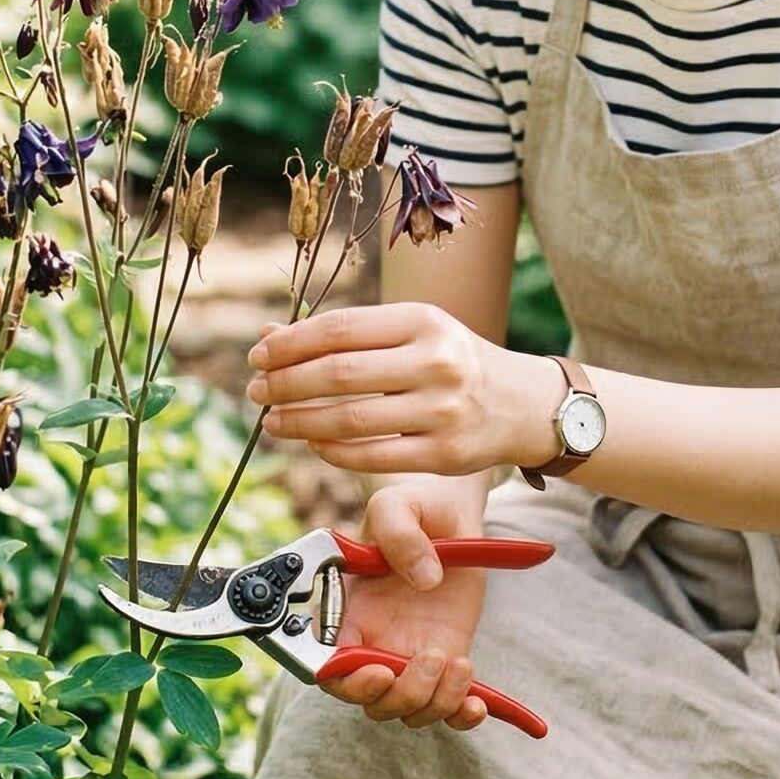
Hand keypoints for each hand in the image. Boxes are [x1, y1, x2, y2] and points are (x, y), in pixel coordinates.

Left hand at [245, 303, 549, 477]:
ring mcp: (441, 410)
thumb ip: (345, 335)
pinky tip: (312, 443)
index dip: (290, 344)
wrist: (523, 404)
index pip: (340, 329)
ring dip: (299, 422)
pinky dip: (332, 452)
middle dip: (285, 384)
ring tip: (272, 421)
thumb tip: (268, 335)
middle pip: (338, 374)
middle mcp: (435, 362)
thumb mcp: (411, 332)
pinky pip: (372, 457)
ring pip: (349, 420)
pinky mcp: (444, 454)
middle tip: (256, 391)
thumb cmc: (454, 361)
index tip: (258, 356)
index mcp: (423, 321)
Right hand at [320, 476, 494, 730]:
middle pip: (371, 699)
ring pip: (408, 709)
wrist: (449, 515)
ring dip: (435, 701)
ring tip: (461, 664)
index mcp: (348, 611)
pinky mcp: (444, 660)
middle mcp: (373, 640)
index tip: (378, 671)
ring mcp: (408, 654)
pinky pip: (447, 706)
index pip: (328, 666)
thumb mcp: (398, 504)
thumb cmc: (413, 507)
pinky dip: (460, 715)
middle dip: (400, 693)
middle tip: (431, 657)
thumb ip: (398, 532)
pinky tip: (477, 703)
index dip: (347, 681)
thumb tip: (424, 578)